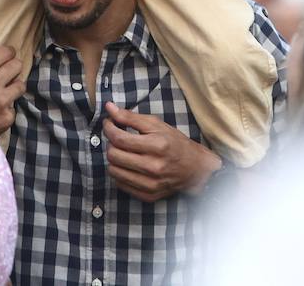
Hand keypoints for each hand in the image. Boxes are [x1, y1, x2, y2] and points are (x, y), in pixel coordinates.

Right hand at [0, 45, 24, 136]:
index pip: (6, 53)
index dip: (7, 53)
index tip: (6, 56)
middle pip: (16, 66)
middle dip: (13, 67)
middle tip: (8, 70)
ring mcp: (0, 101)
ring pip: (20, 86)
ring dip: (14, 86)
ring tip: (6, 89)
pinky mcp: (4, 118)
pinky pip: (12, 111)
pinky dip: (6, 111)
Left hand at [103, 101, 221, 201]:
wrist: (194, 168)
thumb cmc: (175, 143)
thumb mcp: (156, 124)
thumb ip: (131, 117)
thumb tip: (109, 108)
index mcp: (156, 145)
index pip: (120, 138)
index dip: (109, 128)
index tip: (108, 123)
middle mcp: (153, 166)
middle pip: (114, 155)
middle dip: (110, 143)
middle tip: (117, 137)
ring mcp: (150, 183)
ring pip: (113, 171)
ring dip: (113, 159)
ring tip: (122, 152)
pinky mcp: (147, 195)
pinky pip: (120, 184)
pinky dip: (120, 173)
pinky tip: (127, 165)